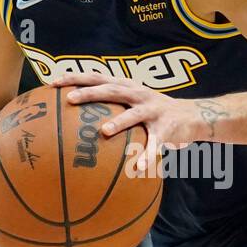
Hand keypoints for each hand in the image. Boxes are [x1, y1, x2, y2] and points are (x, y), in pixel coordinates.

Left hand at [51, 71, 206, 172]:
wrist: (194, 116)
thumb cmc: (155, 112)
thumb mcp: (133, 103)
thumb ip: (111, 105)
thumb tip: (76, 118)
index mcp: (128, 87)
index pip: (98, 77)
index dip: (76, 77)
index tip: (52, 83)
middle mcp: (140, 94)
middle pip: (112, 89)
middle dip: (91, 92)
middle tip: (70, 99)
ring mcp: (154, 111)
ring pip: (134, 115)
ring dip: (119, 122)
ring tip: (104, 131)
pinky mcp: (167, 129)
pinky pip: (154, 144)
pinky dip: (147, 156)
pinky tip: (138, 170)